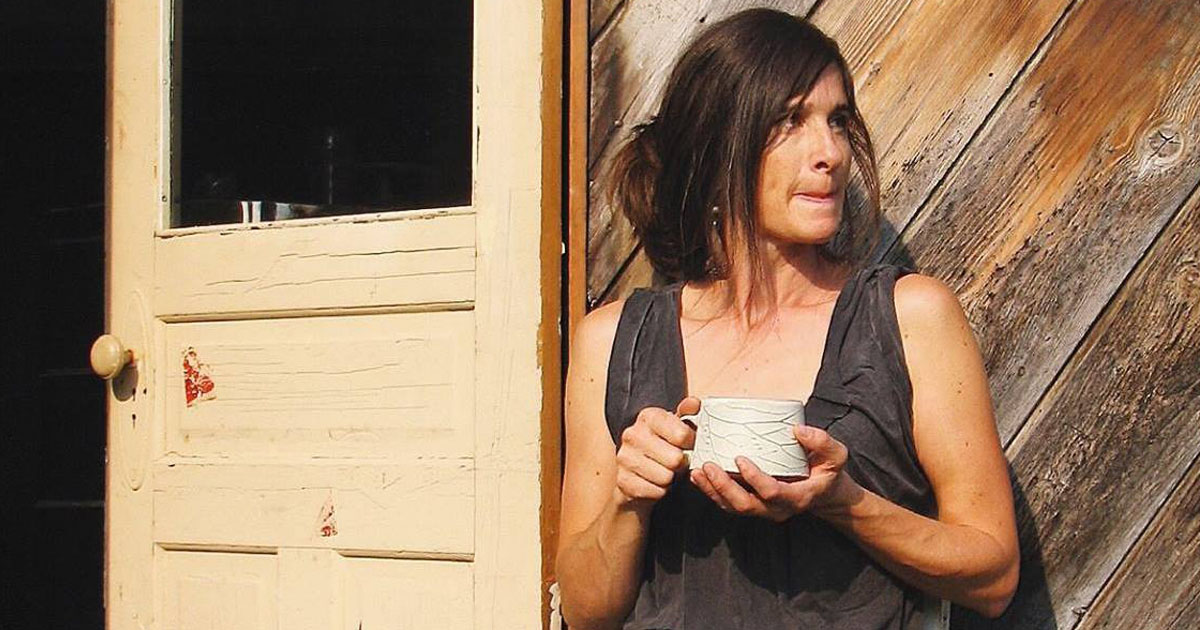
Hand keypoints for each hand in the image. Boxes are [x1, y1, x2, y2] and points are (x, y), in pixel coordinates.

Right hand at [614, 397, 699, 506]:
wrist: (635, 474)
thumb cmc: (660, 449)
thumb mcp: (675, 427)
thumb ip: (687, 413)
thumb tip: (695, 404)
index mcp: (648, 417)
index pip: (682, 434)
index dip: (691, 443)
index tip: (688, 444)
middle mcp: (633, 435)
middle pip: (676, 458)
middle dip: (680, 464)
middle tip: (675, 462)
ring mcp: (625, 458)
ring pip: (666, 477)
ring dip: (670, 478)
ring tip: (664, 471)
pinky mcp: (623, 481)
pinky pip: (656, 491)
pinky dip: (660, 490)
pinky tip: (654, 482)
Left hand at [689, 424, 854, 521]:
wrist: (826, 493)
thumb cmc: (828, 471)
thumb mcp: (836, 455)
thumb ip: (821, 441)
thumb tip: (797, 430)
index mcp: (798, 497)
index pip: (772, 493)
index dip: (754, 479)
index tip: (740, 459)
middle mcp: (778, 509)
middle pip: (745, 505)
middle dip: (723, 487)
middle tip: (707, 465)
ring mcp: (764, 510)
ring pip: (733, 508)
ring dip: (712, 490)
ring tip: (696, 471)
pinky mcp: (753, 505)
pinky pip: (729, 504)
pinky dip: (712, 491)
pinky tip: (699, 476)